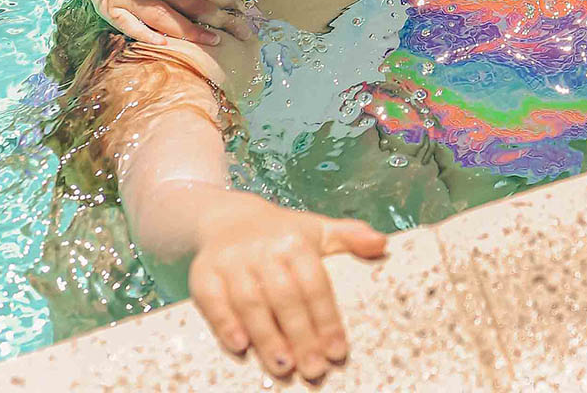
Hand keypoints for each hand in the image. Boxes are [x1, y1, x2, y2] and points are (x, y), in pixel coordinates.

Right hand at [75, 0, 248, 45]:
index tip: (241, 9)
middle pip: (188, 2)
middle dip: (218, 18)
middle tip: (240, 30)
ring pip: (164, 17)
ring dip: (191, 31)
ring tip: (215, 40)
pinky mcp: (111, 9)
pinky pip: (130, 25)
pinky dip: (147, 35)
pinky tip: (167, 44)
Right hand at [187, 191, 386, 379]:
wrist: (227, 218)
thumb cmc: (282, 234)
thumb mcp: (317, 230)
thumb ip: (351, 237)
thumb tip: (383, 245)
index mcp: (295, 241)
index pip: (315, 283)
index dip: (327, 318)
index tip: (338, 351)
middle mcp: (264, 249)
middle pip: (285, 296)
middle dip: (301, 335)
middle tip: (314, 369)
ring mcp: (232, 261)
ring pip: (251, 302)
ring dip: (267, 336)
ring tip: (284, 366)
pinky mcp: (203, 273)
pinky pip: (213, 301)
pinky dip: (225, 323)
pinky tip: (240, 347)